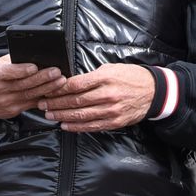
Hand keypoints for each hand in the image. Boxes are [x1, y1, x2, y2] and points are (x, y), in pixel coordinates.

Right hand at [0, 55, 63, 119]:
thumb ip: (10, 60)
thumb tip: (31, 55)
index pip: (8, 73)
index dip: (22, 70)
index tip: (35, 67)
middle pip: (23, 84)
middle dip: (42, 78)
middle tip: (57, 72)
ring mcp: (6, 102)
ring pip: (30, 95)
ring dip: (47, 88)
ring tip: (60, 81)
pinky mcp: (13, 111)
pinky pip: (31, 104)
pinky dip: (44, 98)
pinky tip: (55, 93)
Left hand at [37, 63, 155, 131]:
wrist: (153, 91)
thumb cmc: (129, 77)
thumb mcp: (111, 68)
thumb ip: (91, 76)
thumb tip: (69, 81)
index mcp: (105, 78)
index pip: (76, 84)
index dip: (59, 89)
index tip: (47, 89)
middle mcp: (107, 94)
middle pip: (76, 101)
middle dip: (56, 103)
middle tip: (42, 104)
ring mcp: (111, 110)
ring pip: (82, 115)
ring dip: (63, 116)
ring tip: (49, 115)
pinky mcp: (115, 122)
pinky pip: (92, 126)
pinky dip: (77, 127)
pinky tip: (65, 125)